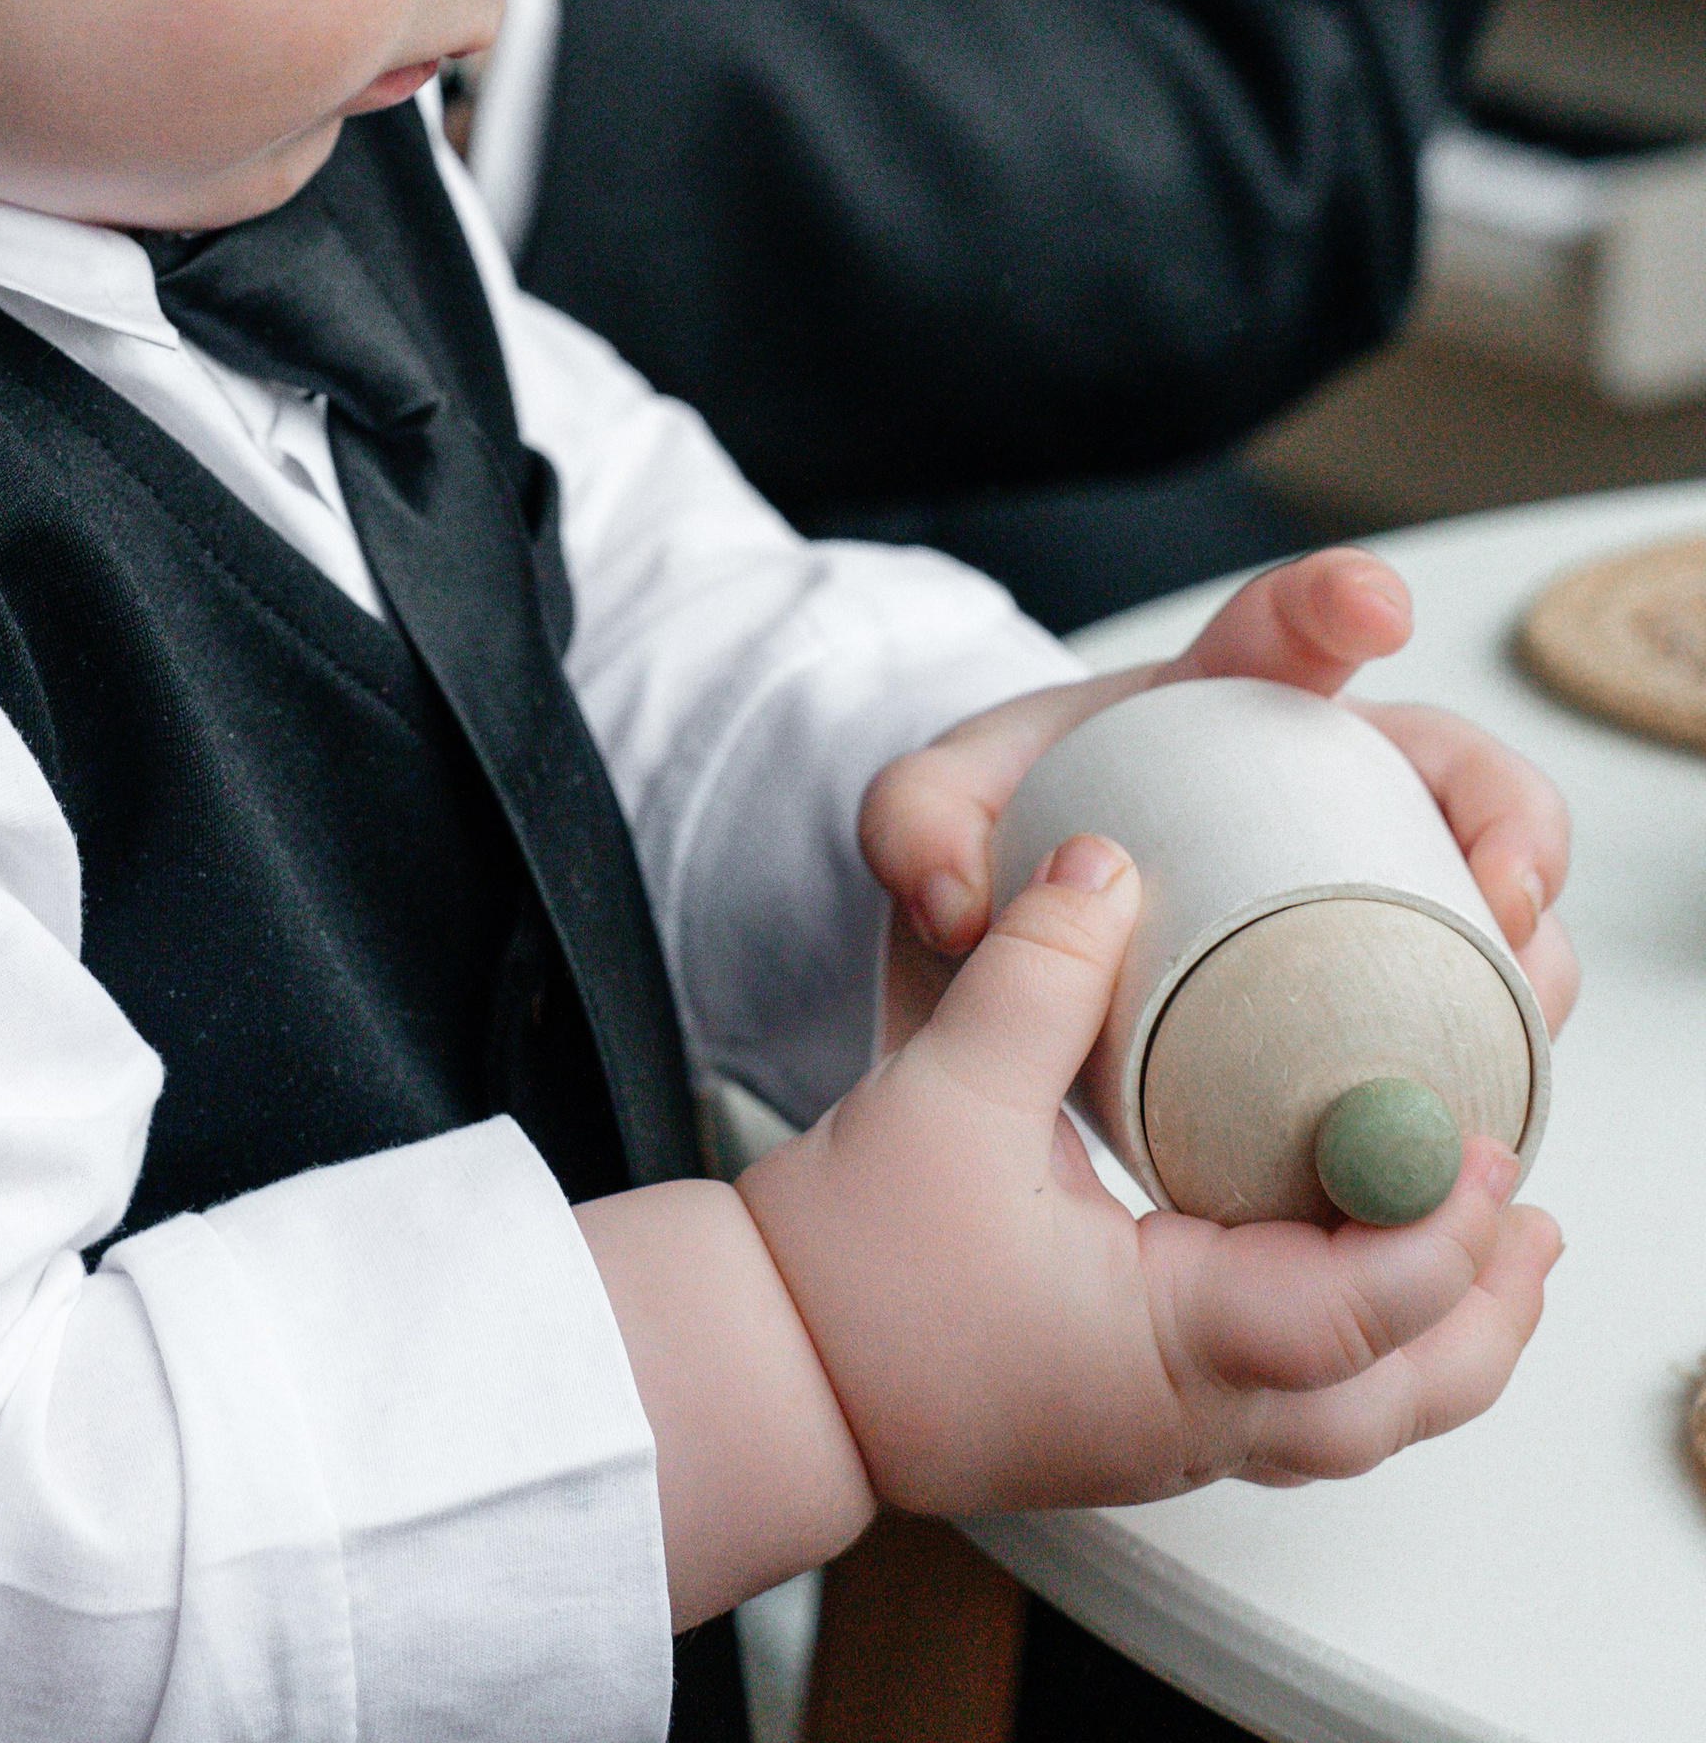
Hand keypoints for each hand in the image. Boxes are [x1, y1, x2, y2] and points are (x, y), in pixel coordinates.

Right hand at [743, 838, 1560, 1513]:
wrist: (769, 1375)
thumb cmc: (847, 1267)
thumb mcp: (939, 1092)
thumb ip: (1034, 970)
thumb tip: (1104, 862)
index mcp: (1168, 1342)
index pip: (1362, 1306)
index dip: (1444, 1225)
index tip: (1488, 1139)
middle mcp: (1192, 1414)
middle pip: (1400, 1392)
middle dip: (1484, 1303)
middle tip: (1529, 1206)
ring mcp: (1173, 1436)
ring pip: (1361, 1420)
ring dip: (1441, 1339)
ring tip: (1488, 1251)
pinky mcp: (1144, 1426)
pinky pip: (1308, 1413)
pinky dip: (1371, 1359)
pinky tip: (1365, 1290)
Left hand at [861, 547, 1576, 1037]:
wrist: (1015, 934)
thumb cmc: (999, 837)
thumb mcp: (935, 816)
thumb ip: (915, 827)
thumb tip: (962, 902)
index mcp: (1215, 700)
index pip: (1287, 625)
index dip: (1336, 602)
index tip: (1373, 606)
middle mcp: (1315, 784)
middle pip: (1449, 768)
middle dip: (1503, 811)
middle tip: (1501, 880)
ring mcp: (1359, 884)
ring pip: (1489, 894)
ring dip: (1528, 943)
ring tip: (1515, 992)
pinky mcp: (1374, 987)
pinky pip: (1468, 1006)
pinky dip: (1499, 1042)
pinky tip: (1494, 1089)